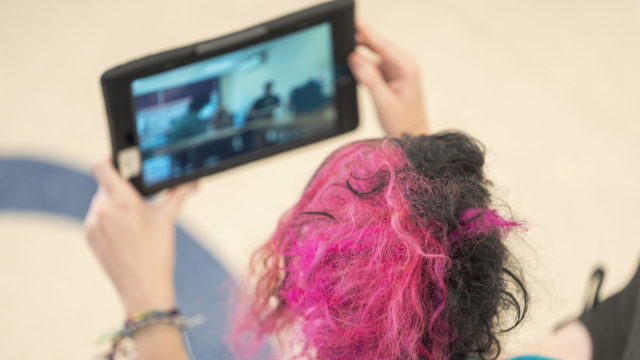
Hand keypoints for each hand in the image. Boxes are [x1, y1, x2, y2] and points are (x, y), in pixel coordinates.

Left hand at [84, 157, 196, 314]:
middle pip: (106, 184)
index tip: (119, 159)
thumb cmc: (159, 252)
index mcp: (122, 199)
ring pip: (101, 202)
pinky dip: (109, 219)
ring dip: (114, 204)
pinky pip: (97, 218)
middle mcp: (102, 208)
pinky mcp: (90, 237)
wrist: (144, 287)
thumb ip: (179, 194)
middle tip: (138, 198)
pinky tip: (125, 233)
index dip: (109, 158)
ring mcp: (93, 224)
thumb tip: (194, 182)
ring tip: (134, 220)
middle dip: (121, 188)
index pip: (102, 166)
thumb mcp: (168, 218)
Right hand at [348, 20, 428, 136]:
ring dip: (358, 53)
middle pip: (376, 44)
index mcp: (405, 67)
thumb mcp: (384, 102)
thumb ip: (369, 79)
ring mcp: (395, 69)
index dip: (364, 31)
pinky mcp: (389, 76)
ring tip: (342, 50)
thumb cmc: (404, 123)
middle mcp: (402, 64)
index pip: (381, 43)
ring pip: (372, 54)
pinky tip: (351, 65)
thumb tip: (354, 58)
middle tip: (340, 33)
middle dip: (359, 39)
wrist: (412, 136)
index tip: (351, 22)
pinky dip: (361, 64)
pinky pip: (371, 64)